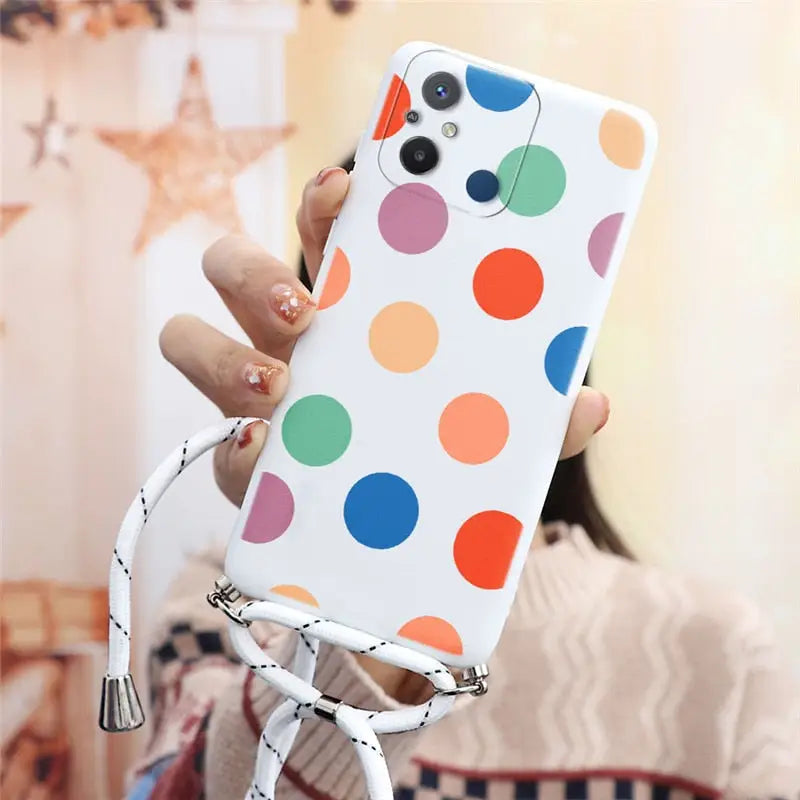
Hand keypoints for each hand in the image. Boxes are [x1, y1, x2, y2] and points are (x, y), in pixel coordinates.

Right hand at [159, 166, 609, 699]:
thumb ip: (540, 416)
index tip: (345, 188)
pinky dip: (235, 450)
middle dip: (254, 272)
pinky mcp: (242, 468)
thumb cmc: (441, 451)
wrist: (405, 536)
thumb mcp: (492, 426)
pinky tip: (269, 458)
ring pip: (189, 341)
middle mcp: (286, 340)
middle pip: (229, 267)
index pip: (318, 228)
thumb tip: (593, 403)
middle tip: (307, 308)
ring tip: (281, 387)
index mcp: (345, 308)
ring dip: (224, 357)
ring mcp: (254, 398)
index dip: (322, 200)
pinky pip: (214, 449)